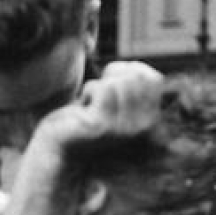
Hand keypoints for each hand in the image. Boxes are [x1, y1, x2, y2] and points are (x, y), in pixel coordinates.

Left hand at [29, 61, 163, 153]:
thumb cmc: (87, 120)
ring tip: (91, 104)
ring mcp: (124, 129)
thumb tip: (136, 65)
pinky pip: (101, 88)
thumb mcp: (117, 100)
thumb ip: (132, 84)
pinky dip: (88, 91)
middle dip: (114, 75)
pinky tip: (84, 108)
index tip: (114, 80)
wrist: (61, 150)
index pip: (155, 80)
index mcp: (151, 122)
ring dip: (99, 86)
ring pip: (117, 83)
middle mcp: (144, 128)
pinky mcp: (103, 126)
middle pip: (137, 77)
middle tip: (100, 92)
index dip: (132, 70)